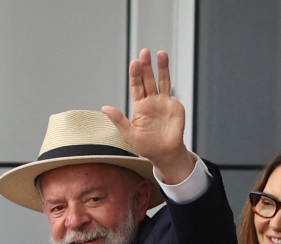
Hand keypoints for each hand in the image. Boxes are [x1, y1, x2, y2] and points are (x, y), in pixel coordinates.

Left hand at [102, 48, 195, 184]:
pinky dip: (169, 83)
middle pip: (148, 79)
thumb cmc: (147, 146)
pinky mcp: (175, 106)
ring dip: (162, 67)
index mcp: (140, 106)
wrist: (166, 154)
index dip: (135, 75)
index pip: (136, 86)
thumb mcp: (129, 135)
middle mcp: (151, 101)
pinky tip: (166, 73)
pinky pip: (171, 93)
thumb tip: (105, 108)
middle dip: (146, 66)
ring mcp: (164, 102)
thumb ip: (119, 120)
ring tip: (161, 53)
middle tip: (144, 52)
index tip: (134, 63)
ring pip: (162, 81)